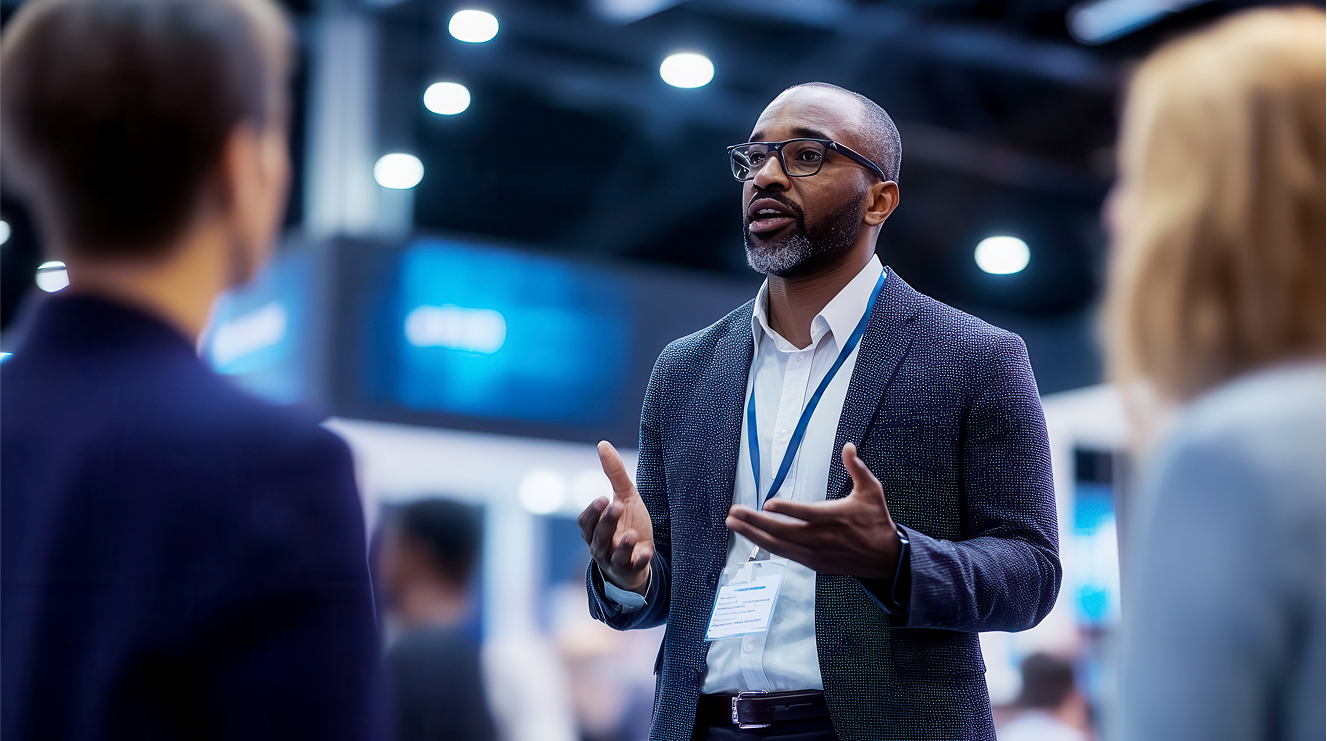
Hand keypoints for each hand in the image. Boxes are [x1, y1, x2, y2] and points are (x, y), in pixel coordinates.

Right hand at [577, 441, 653, 594]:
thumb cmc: (628, 523)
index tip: (603, 498)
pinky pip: (633, 569)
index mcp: (594, 530)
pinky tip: (647, 552)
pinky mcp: (632, 571)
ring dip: (621, 545)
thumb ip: (614, 474)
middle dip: (607, 522)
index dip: (592, 512)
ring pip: (613, 556)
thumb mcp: (625, 497)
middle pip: (599, 537)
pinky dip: (640, 561)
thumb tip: (603, 444)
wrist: (641, 556)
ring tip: (630, 534)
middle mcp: (601, 547)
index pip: (585, 523)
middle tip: (617, 506)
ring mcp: (616, 561)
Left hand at [725, 442, 899, 579]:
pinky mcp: (813, 564)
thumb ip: (857, 468)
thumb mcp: (872, 491)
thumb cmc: (876, 522)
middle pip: (784, 532)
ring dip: (754, 535)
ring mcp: (816, 554)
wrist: (885, 559)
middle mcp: (823, 538)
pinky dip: (766, 546)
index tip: (768, 504)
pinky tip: (751, 537)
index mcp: (836, 518)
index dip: (788, 510)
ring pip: (779, 546)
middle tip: (735, 512)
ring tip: (734, 523)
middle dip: (756, 523)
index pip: (808, 514)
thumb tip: (848, 447)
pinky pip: (785, 554)